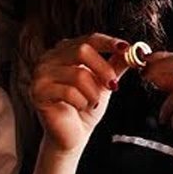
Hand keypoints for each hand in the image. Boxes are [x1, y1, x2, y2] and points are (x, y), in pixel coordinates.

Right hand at [30, 34, 129, 154]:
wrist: (72, 135)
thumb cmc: (86, 107)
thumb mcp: (104, 83)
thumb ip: (115, 66)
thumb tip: (134, 51)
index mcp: (64, 51)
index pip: (89, 39)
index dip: (109, 42)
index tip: (127, 48)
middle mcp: (49, 58)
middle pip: (82, 50)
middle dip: (103, 69)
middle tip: (113, 85)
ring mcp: (41, 74)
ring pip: (78, 74)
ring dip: (93, 92)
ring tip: (93, 103)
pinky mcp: (38, 91)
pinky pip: (68, 92)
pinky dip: (82, 102)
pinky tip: (81, 107)